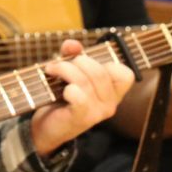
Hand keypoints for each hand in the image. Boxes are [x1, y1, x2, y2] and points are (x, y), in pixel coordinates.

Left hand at [30, 39, 134, 156]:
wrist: (45, 127)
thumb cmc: (60, 98)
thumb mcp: (69, 71)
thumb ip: (73, 54)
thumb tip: (72, 44)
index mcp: (112, 93)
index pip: (125, 75)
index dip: (106, 63)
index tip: (86, 62)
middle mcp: (110, 104)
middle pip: (101, 71)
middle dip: (77, 61)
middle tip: (61, 64)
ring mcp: (98, 113)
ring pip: (85, 80)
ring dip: (64, 69)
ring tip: (52, 70)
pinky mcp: (82, 118)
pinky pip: (79, 96)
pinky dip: (68, 88)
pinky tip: (61, 90)